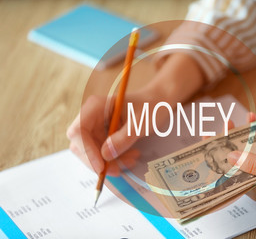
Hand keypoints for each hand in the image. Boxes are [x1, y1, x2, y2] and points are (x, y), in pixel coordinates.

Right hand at [67, 53, 204, 175]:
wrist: (159, 103)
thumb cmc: (151, 107)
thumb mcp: (141, 123)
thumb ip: (123, 138)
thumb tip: (105, 155)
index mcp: (96, 106)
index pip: (78, 131)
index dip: (86, 151)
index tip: (101, 166)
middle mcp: (91, 117)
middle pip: (80, 146)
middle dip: (98, 161)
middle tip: (118, 170)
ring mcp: (96, 127)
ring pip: (91, 153)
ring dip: (109, 163)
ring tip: (132, 160)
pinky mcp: (102, 136)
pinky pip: (101, 154)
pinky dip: (114, 160)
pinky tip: (131, 157)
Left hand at [226, 113, 255, 217]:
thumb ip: (253, 164)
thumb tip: (230, 156)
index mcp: (254, 189)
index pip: (228, 172)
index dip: (217, 155)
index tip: (210, 138)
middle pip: (238, 161)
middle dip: (231, 142)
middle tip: (228, 123)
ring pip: (252, 155)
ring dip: (247, 137)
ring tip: (245, 119)